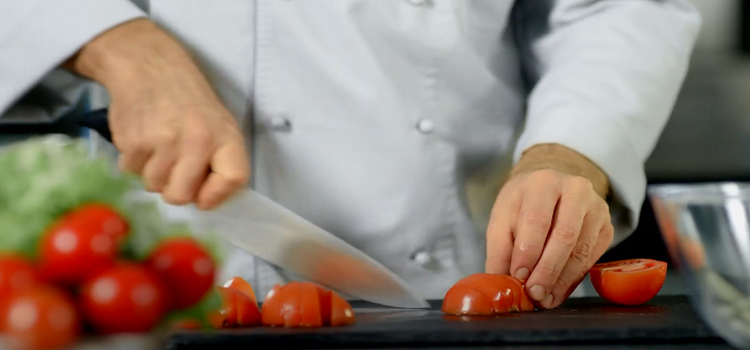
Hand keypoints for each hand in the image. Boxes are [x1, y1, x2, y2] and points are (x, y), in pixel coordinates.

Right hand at [64, 19, 249, 209]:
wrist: (148, 66)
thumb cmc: (189, 101)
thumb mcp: (219, 124)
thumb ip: (220, 160)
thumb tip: (207, 200)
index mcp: (226, 136)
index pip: (233, 180)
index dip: (216, 195)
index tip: (203, 197)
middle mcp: (198, 141)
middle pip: (182, 196)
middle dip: (175, 190)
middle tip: (174, 170)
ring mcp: (163, 143)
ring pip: (154, 186)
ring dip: (153, 174)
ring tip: (157, 148)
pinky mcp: (133, 142)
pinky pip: (131, 172)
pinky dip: (134, 161)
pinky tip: (141, 138)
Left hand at [485, 144, 614, 308]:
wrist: (549, 189)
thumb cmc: (522, 205)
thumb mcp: (502, 218)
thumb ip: (500, 250)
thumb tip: (501, 283)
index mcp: (543, 182)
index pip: (537, 218)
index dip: (528, 251)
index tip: (519, 276)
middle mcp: (575, 190)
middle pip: (564, 235)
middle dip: (547, 270)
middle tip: (534, 293)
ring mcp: (596, 208)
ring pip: (581, 250)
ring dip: (561, 280)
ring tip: (544, 298)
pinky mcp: (607, 227)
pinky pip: (591, 258)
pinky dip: (572, 280)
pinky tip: (557, 291)